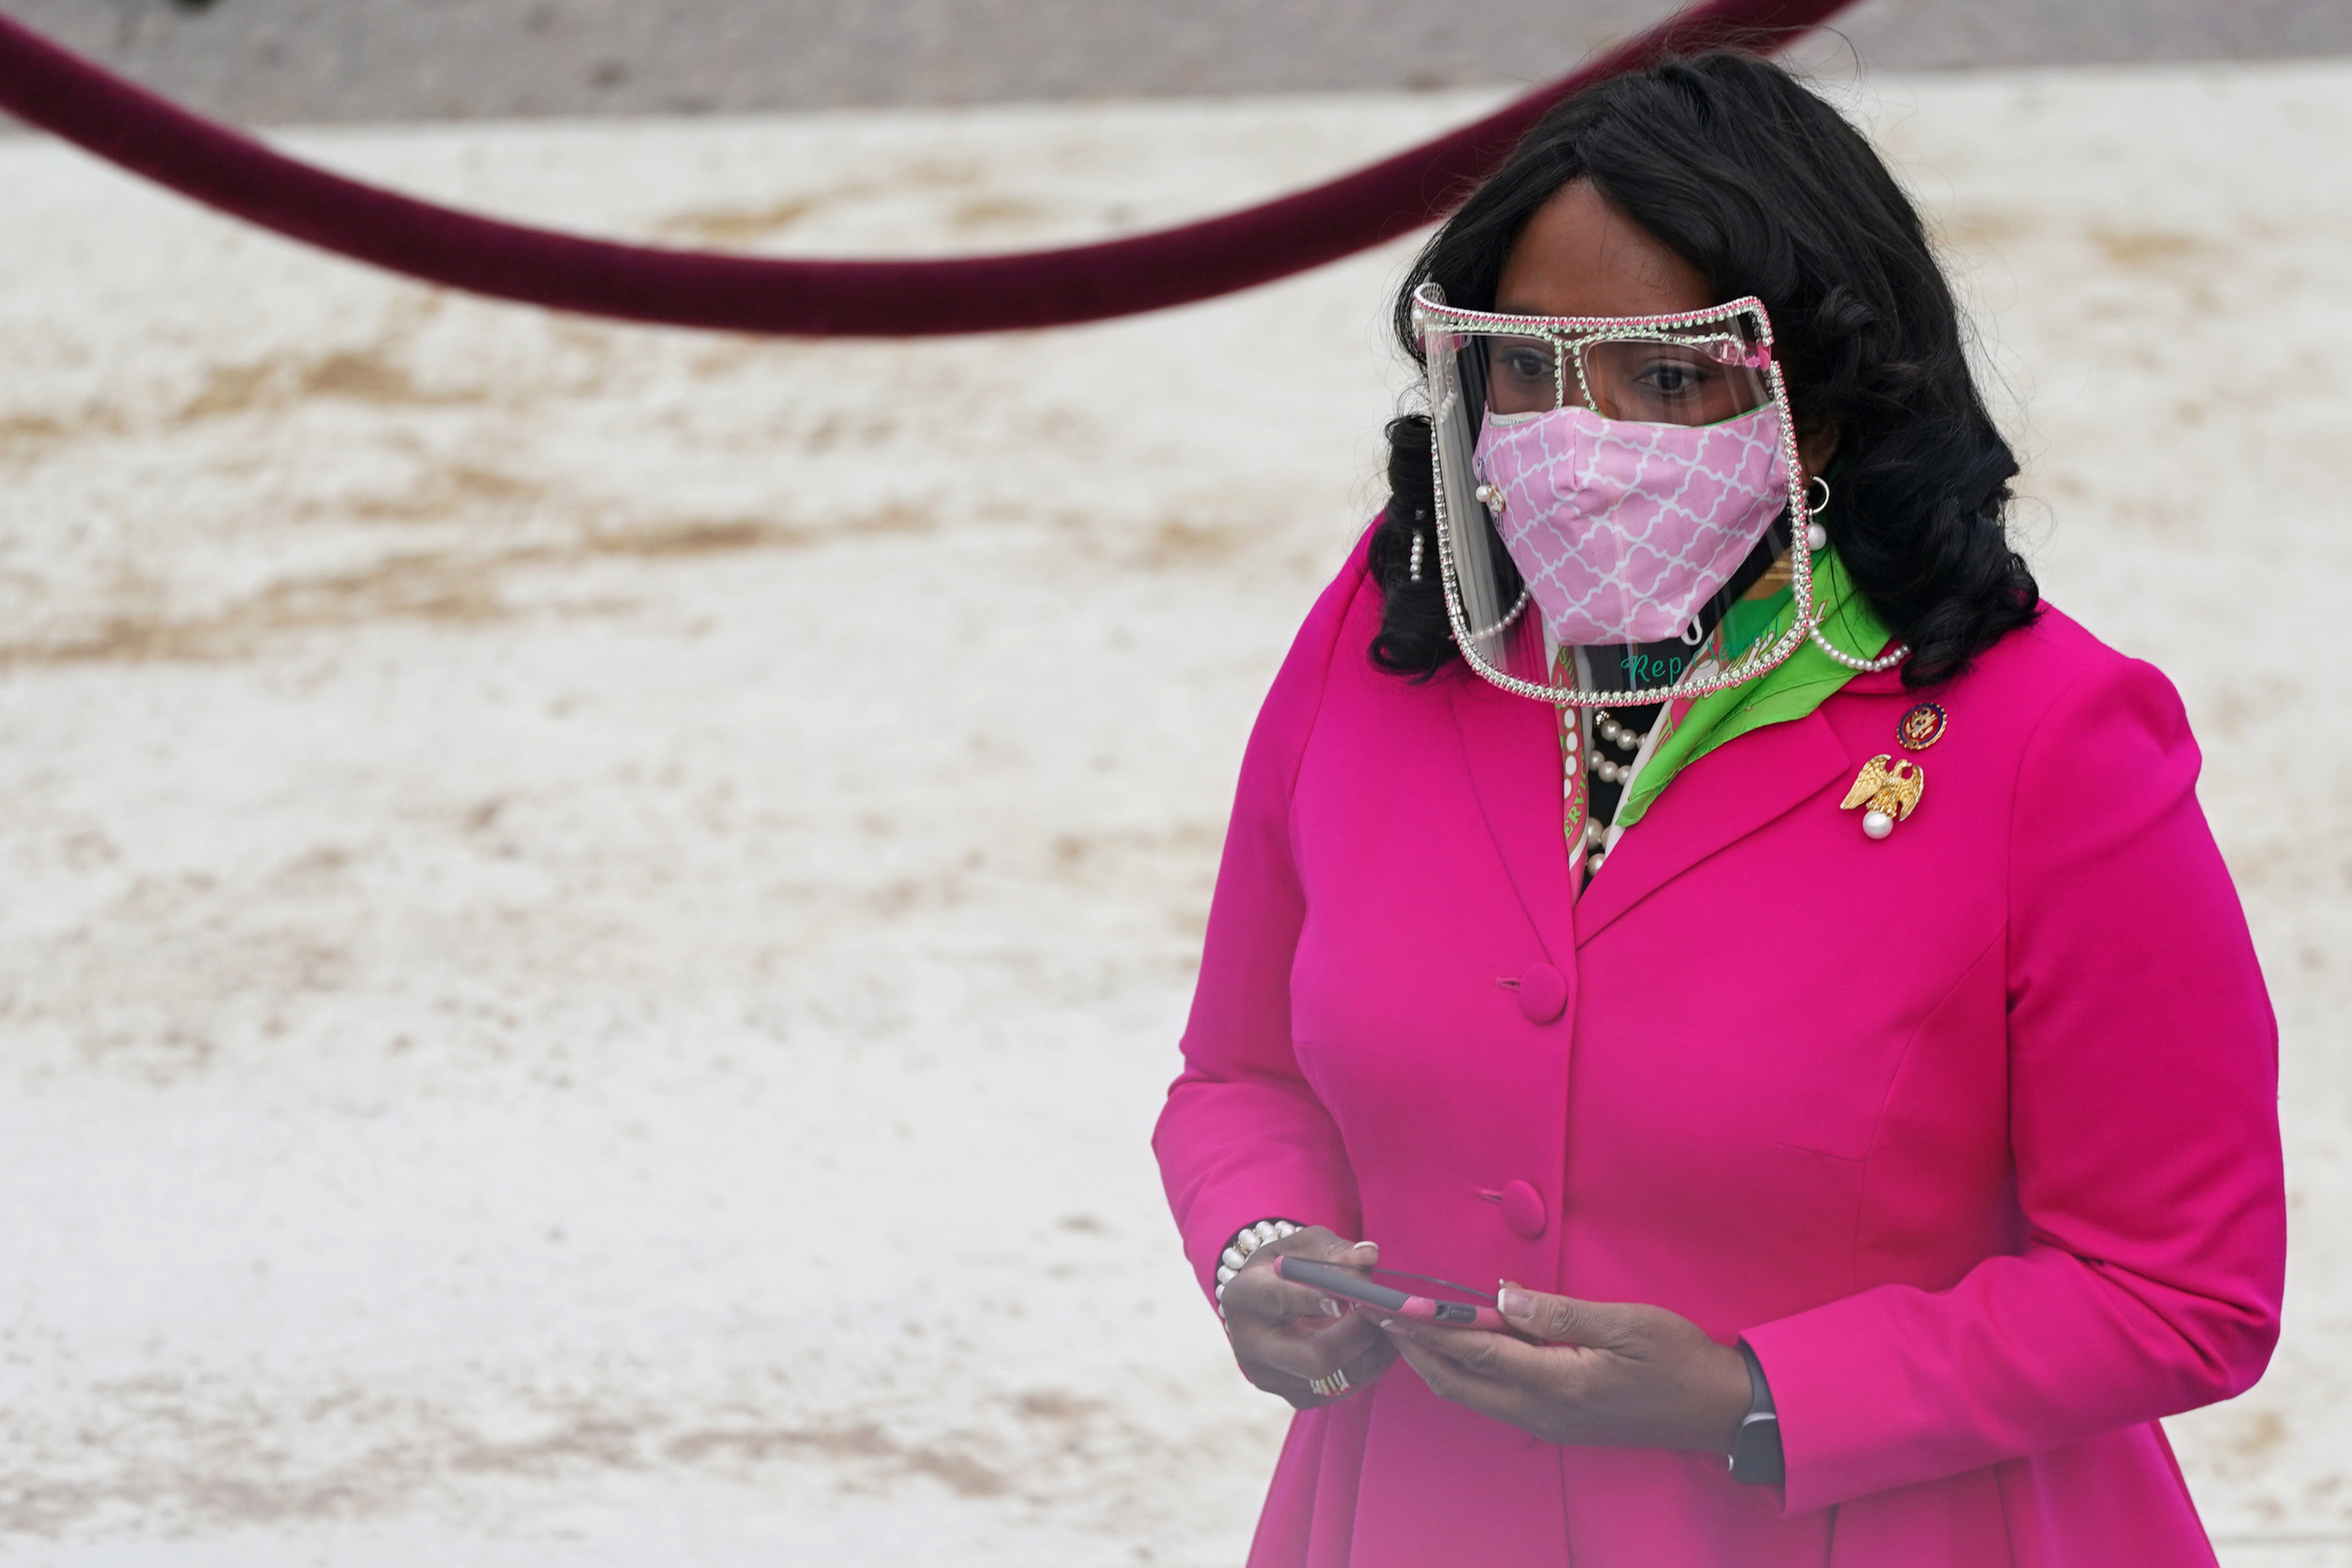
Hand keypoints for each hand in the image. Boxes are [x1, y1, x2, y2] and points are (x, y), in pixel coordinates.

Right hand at [1219, 1226, 1398, 1408]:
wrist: (1264, 1304)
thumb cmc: (1287, 1267)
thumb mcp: (1303, 1247)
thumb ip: (1335, 1251)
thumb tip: (1369, 1256)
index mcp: (1244, 1297)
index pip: (1281, 1301)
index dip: (1319, 1300)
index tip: (1353, 1295)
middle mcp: (1250, 1346)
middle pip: (1314, 1358)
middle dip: (1359, 1335)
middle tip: (1385, 1311)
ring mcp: (1272, 1378)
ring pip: (1338, 1378)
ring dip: (1374, 1351)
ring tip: (1390, 1323)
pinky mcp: (1294, 1397)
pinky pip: (1344, 1390)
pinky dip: (1371, 1365)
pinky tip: (1379, 1341)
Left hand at [1380, 1281, 1749, 1450]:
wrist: (1718, 1411)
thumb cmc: (1680, 1360)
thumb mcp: (1626, 1324)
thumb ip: (1560, 1313)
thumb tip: (1503, 1296)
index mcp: (1559, 1385)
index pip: (1478, 1353)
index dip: (1431, 1327)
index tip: (1394, 1306)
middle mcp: (1543, 1411)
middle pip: (1460, 1383)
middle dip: (1417, 1350)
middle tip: (1383, 1317)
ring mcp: (1548, 1422)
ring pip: (1473, 1394)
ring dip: (1437, 1362)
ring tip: (1408, 1327)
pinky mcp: (1556, 1421)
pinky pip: (1494, 1397)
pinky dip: (1466, 1371)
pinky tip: (1460, 1345)